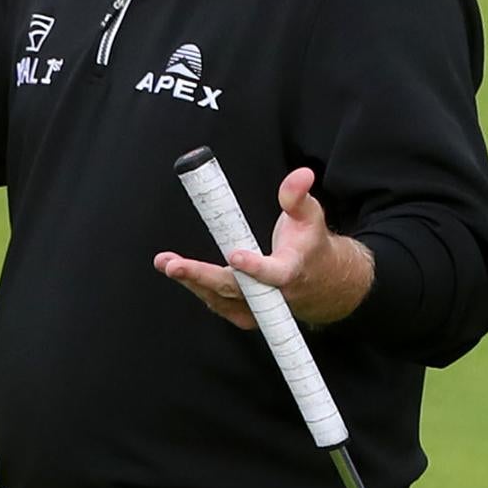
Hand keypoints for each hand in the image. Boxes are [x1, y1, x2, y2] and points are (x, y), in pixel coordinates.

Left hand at [154, 167, 374, 328]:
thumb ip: (298, 196)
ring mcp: (258, 309)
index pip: (273, 273)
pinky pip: (218, 302)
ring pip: (221, 298)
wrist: (322, 284)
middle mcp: (273, 295)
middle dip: (202, 277)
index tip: (234, 256)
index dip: (255, 267)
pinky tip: (179, 271)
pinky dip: (198, 287)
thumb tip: (301, 174)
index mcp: (291, 271)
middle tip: (174, 265)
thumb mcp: (311, 217)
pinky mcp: (246, 313)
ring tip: (165, 262)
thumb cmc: (311, 246)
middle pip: (235, 288)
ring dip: (191, 281)